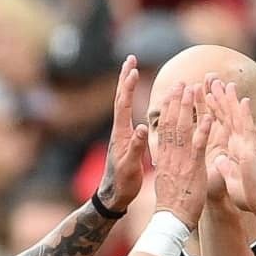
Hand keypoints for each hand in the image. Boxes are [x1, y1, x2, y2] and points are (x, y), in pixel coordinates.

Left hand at [98, 55, 148, 211]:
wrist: (113, 196)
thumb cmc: (122, 184)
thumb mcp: (130, 166)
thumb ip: (136, 147)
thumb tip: (142, 127)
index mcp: (120, 134)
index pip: (123, 105)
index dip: (128, 87)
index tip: (134, 69)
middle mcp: (119, 130)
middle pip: (120, 98)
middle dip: (125, 78)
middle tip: (130, 58)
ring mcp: (121, 134)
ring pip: (123, 104)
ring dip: (127, 86)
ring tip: (133, 70)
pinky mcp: (124, 139)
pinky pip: (128, 113)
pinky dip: (131, 99)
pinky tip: (135, 97)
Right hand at [150, 82, 212, 228]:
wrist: (171, 220)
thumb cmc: (171, 203)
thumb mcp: (166, 179)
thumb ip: (168, 165)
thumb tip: (167, 158)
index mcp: (164, 157)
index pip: (165, 128)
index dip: (168, 109)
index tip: (171, 94)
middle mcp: (170, 155)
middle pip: (172, 122)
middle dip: (176, 101)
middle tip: (181, 83)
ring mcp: (181, 160)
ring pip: (183, 128)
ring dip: (189, 108)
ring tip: (193, 89)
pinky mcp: (193, 168)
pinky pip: (198, 146)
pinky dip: (203, 130)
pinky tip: (209, 116)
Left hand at [203, 79, 255, 214]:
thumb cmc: (248, 195)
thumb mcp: (230, 178)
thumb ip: (226, 167)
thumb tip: (220, 160)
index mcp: (233, 149)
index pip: (220, 124)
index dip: (213, 109)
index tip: (205, 94)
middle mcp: (240, 143)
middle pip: (228, 116)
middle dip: (221, 97)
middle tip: (213, 79)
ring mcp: (246, 145)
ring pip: (237, 118)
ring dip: (232, 100)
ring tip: (226, 83)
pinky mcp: (250, 152)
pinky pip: (247, 131)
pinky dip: (245, 116)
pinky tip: (243, 101)